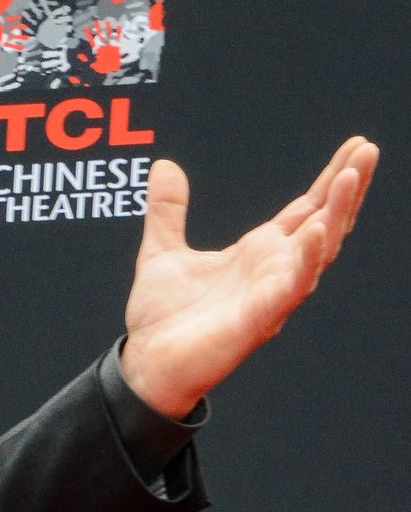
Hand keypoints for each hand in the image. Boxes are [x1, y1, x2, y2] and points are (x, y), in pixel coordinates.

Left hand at [121, 135, 377, 415]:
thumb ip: (168, 210)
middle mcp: (273, 271)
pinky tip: (317, 230)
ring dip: (338, 214)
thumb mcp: (161, 252)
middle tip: (368, 149)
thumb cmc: (161, 319)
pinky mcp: (259, 320)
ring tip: (352, 176)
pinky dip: (307, 259)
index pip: (307, 208)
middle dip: (348, 187)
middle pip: (325, 222)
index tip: (355, 144)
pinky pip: (292, 288)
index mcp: (258, 253)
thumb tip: (164, 165)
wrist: (144, 366)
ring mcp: (271, 295)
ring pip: (320, 251)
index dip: (332, 177)